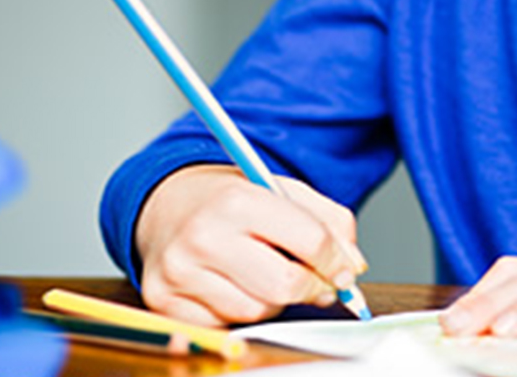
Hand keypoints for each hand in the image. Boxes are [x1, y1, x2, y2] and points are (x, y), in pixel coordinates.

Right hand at [134, 164, 366, 325]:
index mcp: (239, 200)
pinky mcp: (164, 302)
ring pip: (258, 311)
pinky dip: (241, 311)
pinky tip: (234, 285)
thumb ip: (329, 221)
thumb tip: (353, 267)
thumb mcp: (284, 190)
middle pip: (285, 285)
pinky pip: (226, 325)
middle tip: (317, 282)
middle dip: (312, 288)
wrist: (167, 205)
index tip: (344, 270)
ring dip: (275, 300)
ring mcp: (180, 273)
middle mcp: (204, 236)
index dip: (338, 261)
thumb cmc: (232, 200)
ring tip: (265, 272)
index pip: (311, 241)